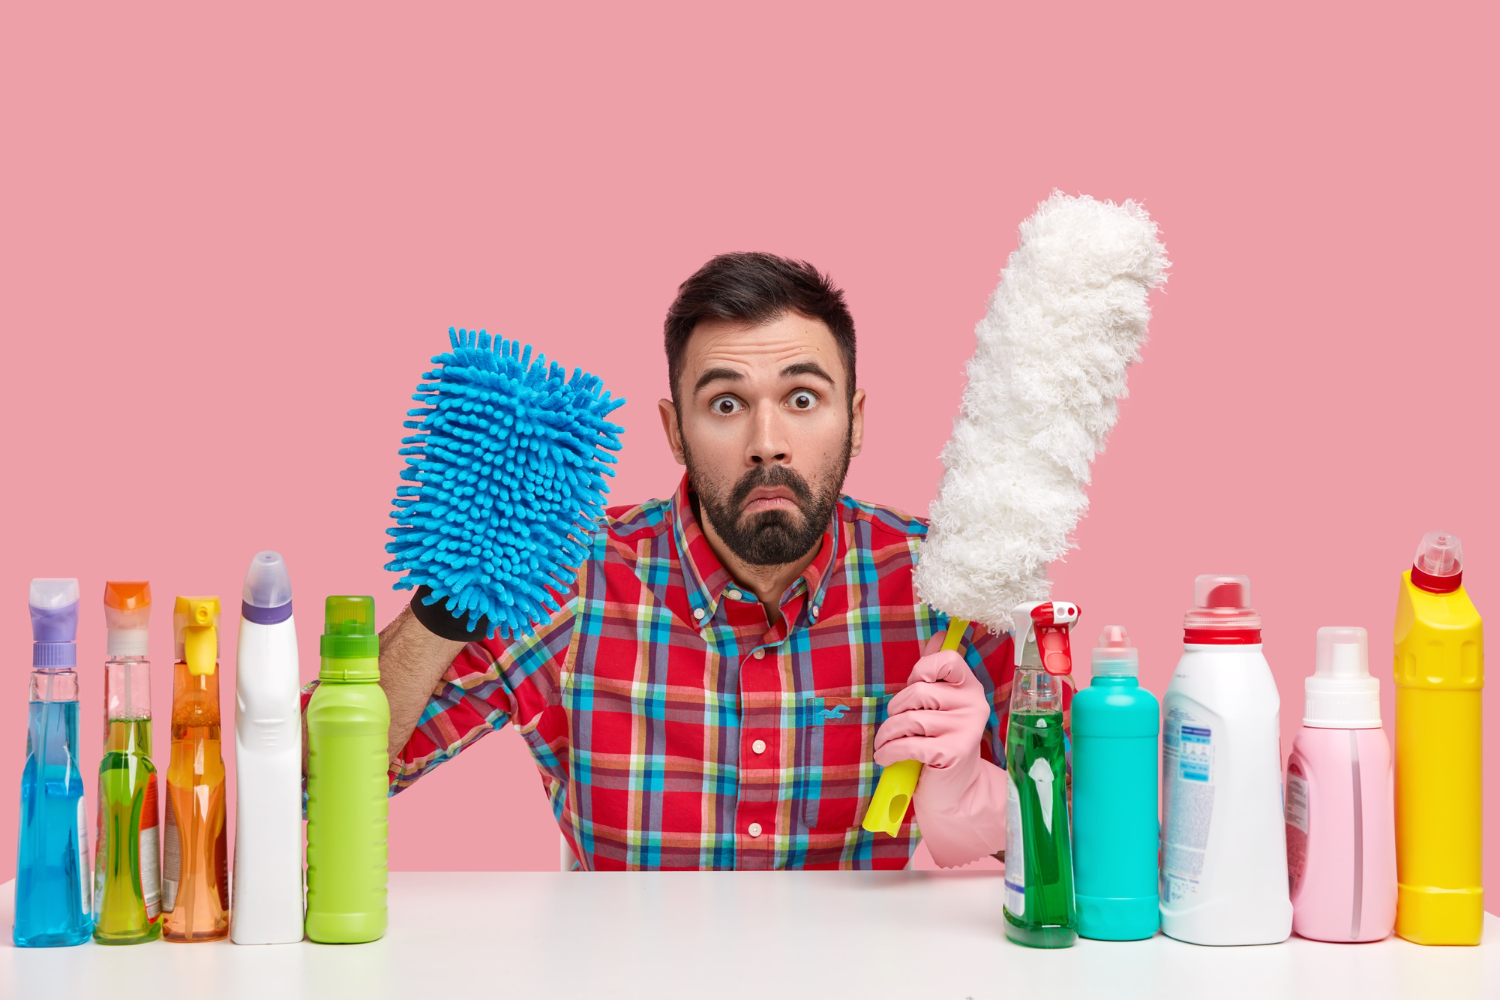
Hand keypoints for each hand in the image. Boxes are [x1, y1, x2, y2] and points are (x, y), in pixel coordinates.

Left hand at [873, 633, 1006, 867]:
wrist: (953, 789)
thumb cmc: (939, 741)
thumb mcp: (938, 705)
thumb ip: (936, 672)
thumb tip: (937, 634)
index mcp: (970, 687)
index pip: (948, 659)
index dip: (924, 667)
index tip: (914, 683)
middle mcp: (974, 704)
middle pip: (919, 691)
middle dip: (896, 708)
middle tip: (892, 724)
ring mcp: (966, 728)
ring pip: (910, 718)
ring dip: (887, 733)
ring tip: (884, 743)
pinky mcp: (954, 751)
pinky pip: (909, 743)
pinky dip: (889, 751)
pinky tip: (885, 757)